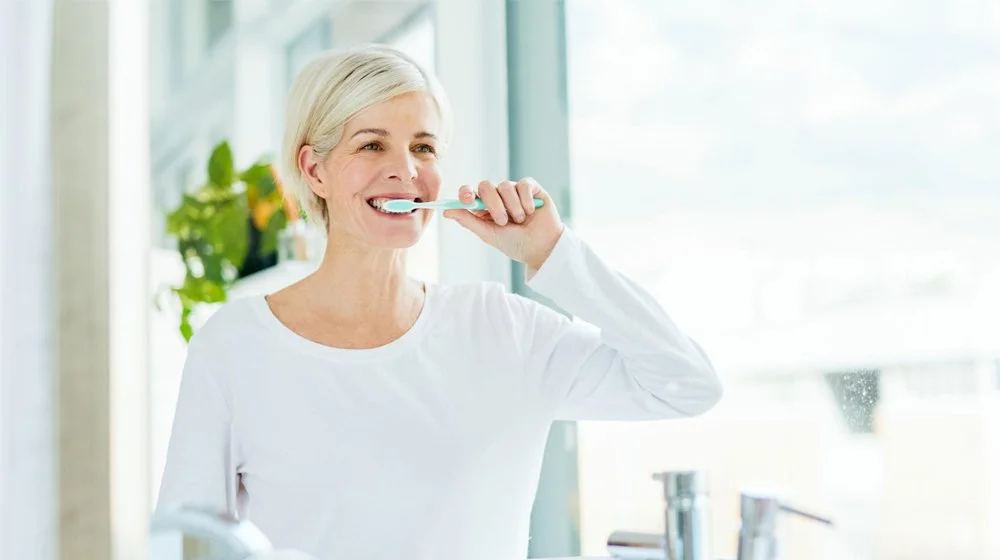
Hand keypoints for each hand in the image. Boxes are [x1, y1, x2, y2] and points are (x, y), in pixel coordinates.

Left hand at [442, 178, 563, 270]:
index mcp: (484, 208)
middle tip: (502, 221)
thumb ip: (468, 221)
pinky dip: (526, 199)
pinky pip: (523, 184)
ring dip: (512, 206)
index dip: (465, 193)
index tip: (466, 199)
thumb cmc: (515, 244)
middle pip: (485, 186)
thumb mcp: (488, 234)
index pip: (470, 192)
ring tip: (520, 220)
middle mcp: (497, 197)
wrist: (541, 248)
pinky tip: (531, 211)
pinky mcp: (531, 188)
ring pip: (505, 185)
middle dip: (493, 204)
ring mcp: (514, 191)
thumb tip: (446, 212)